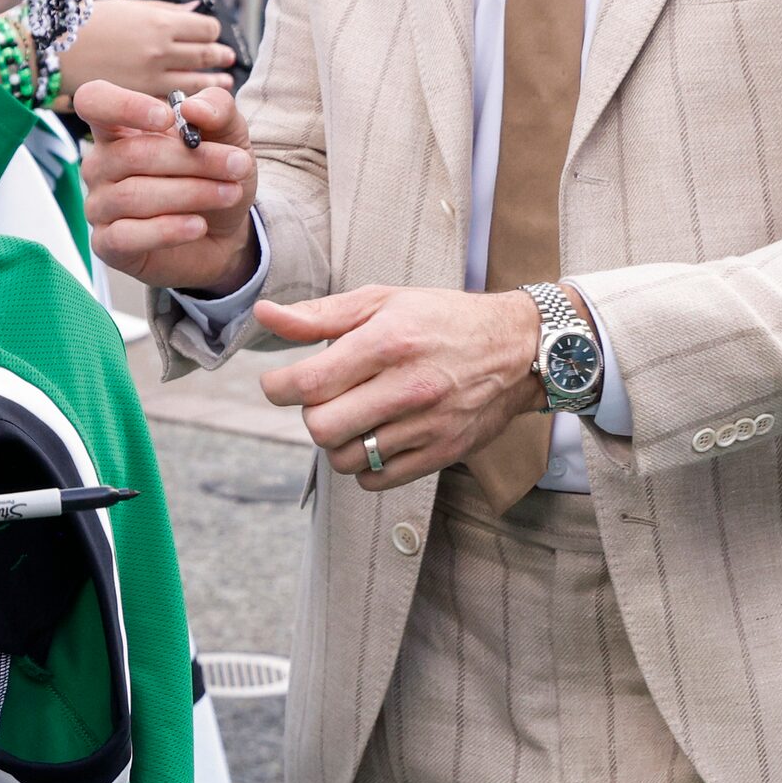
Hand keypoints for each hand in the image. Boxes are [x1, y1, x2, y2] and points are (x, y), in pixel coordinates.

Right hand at [55, 0, 237, 102]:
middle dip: (219, 56)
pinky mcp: (140, 99)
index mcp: (159, 21)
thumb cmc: (86, 23)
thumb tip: (197, 8)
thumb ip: (166, 10)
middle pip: (205, 55)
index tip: (212, 34)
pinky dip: (188, 99)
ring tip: (222, 81)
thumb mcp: (128, 6)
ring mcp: (151, 77)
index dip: (211, 32)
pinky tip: (193, 98)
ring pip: (196, 81)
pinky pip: (175, 100)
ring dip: (212, 81)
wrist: (52, 52)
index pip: (205, 28)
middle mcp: (160, 49)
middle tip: (227, 58)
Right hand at [76, 81, 256, 293]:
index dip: (124, 106)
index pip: (94, 101)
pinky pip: (126, 235)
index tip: (168, 118)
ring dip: (191, 193)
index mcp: (118, 128)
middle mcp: (101, 164)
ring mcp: (99, 205)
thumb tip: (193, 109)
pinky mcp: (107, 244)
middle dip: (191, 160)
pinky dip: (168, 230)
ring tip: (229, 194)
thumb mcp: (228, 135)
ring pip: (133, 195)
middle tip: (237, 165)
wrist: (225, 232)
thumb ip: (217, 109)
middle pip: (131, 154)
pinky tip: (197, 226)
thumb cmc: (214, 175)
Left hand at [255, 286, 546, 491]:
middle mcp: (408, 388)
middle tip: (324, 398)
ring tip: (351, 416)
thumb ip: (318, 315)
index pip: (309, 383)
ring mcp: (428, 426)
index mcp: (387, 343)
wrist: (517, 348)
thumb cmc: (441, 319)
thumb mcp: (380, 301)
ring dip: (337, 442)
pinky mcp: (442, 453)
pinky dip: (364, 466)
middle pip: (322, 428)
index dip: (279, 388)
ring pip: (347, 459)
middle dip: (311, 413)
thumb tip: (263, 315)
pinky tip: (374, 436)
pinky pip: (377, 481)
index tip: (278, 384)